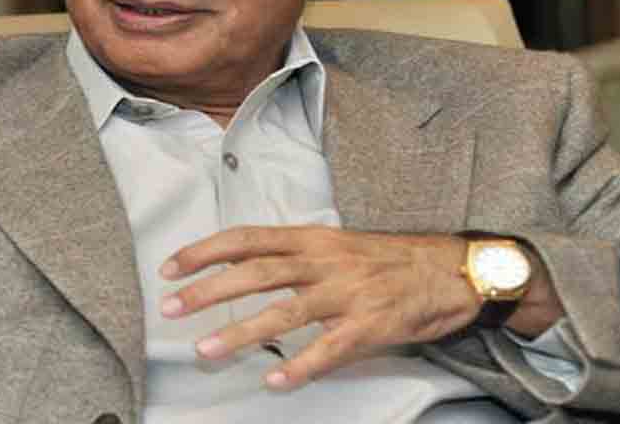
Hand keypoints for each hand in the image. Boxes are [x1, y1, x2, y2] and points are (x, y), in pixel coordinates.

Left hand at [158, 226, 480, 388]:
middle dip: (208, 291)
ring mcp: (348, 293)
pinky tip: (275, 380)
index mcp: (312, 238)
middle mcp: (325, 261)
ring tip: (206, 350)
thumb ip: (290, 254)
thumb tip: (236, 265)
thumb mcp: (334, 245)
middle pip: (256, 273)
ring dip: (241, 333)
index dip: (205, 251)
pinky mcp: (371, 325)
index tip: (169, 268)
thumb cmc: (386, 260)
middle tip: (170, 308)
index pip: (246, 238)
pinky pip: (330, 349)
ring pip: (285, 312)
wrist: (450, 270)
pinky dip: (301, 366)